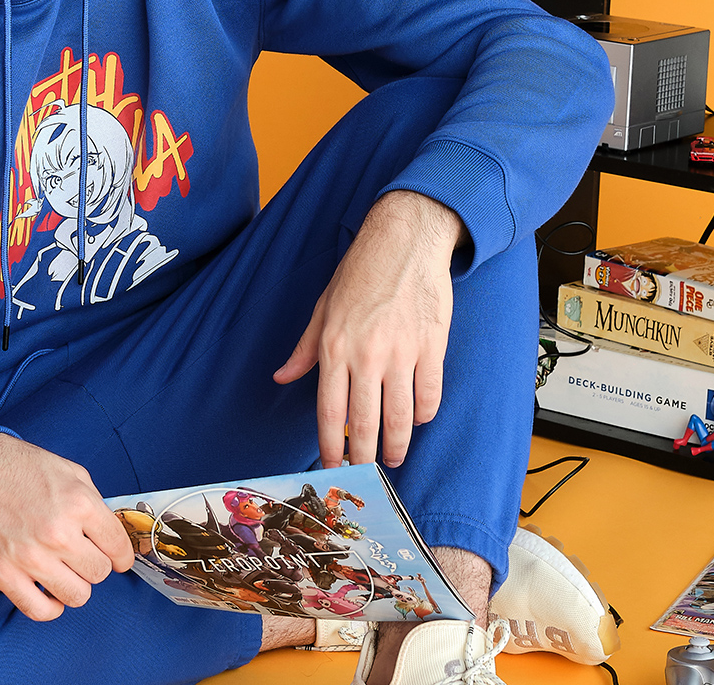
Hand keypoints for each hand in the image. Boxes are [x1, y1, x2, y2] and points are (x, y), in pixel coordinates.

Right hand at [0, 431, 133, 619]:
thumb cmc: (19, 467)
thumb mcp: (69, 472)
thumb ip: (93, 502)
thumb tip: (109, 532)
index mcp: (79, 503)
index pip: (117, 545)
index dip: (123, 554)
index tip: (119, 558)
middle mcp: (58, 533)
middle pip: (99, 572)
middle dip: (96, 565)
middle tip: (85, 556)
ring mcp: (31, 557)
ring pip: (77, 595)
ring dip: (75, 586)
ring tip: (67, 572)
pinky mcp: (4, 575)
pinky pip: (40, 611)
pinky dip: (51, 606)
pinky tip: (49, 590)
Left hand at [273, 190, 466, 468]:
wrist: (406, 239)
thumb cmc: (362, 270)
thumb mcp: (324, 306)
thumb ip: (305, 348)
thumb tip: (282, 377)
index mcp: (335, 346)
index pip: (330, 411)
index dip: (330, 446)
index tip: (332, 466)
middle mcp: (367, 354)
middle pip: (365, 423)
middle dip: (364, 458)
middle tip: (365, 474)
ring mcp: (402, 352)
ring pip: (400, 418)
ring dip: (396, 445)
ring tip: (393, 457)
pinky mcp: (432, 346)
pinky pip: (430, 395)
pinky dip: (424, 415)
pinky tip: (417, 419)